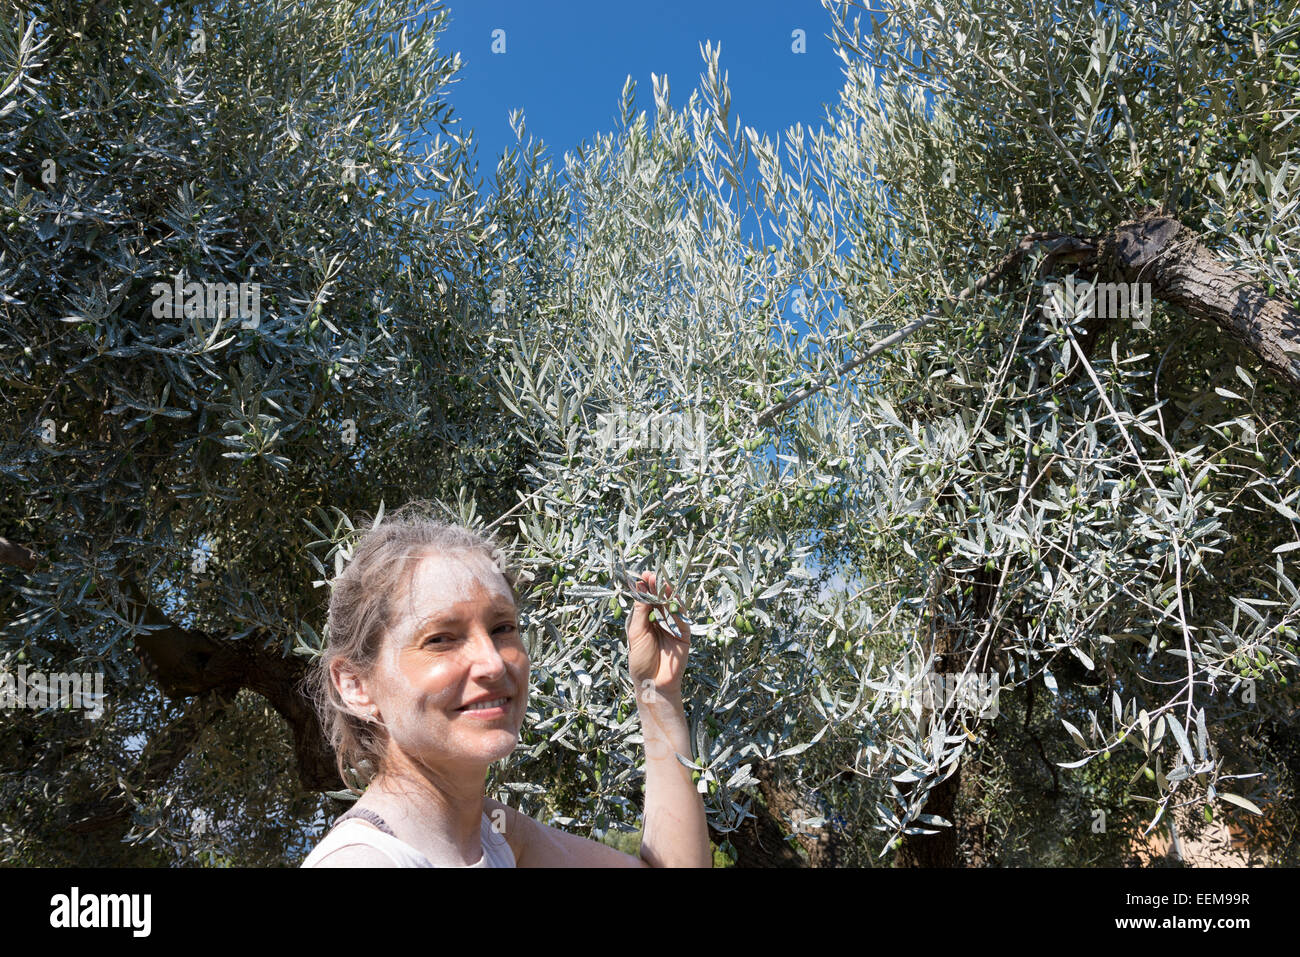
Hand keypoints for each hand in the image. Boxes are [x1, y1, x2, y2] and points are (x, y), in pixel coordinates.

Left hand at [626, 571, 689, 705]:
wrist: (654, 683)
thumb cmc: (640, 660)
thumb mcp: (636, 633)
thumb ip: (640, 612)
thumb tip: (640, 588)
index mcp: (646, 620)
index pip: (647, 599)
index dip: (646, 587)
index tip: (644, 576)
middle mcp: (659, 620)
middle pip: (660, 599)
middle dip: (656, 587)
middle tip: (652, 575)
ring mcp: (672, 626)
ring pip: (671, 605)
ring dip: (667, 594)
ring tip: (662, 583)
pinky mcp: (684, 633)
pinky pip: (682, 617)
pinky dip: (678, 607)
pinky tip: (672, 598)